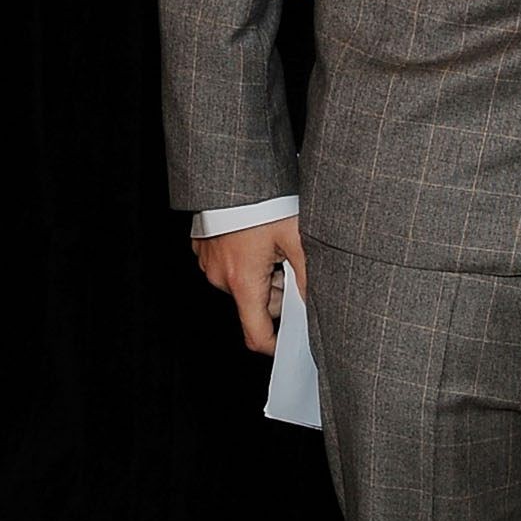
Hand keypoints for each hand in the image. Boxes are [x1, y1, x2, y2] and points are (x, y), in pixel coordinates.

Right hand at [192, 215, 308, 353]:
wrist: (230, 175)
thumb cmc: (262, 203)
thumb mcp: (296, 237)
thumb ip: (309, 274)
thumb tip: (316, 302)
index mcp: (243, 282)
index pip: (256, 335)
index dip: (276, 345)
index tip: (292, 342)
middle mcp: (221, 278)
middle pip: (257, 305)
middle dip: (278, 291)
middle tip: (291, 263)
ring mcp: (209, 264)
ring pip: (245, 284)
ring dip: (263, 274)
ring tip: (274, 244)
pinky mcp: (204, 249)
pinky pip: (229, 266)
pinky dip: (246, 259)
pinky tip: (256, 238)